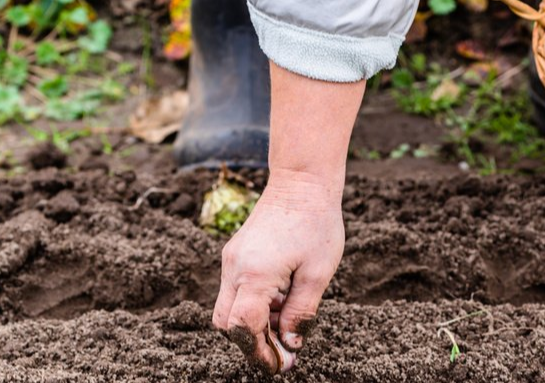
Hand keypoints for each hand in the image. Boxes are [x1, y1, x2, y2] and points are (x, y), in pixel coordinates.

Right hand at [213, 63, 362, 374]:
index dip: (259, 352)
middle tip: (282, 353)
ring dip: (252, 325)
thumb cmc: (316, 224)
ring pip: (228, 309)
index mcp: (255, 275)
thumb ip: (301, 312)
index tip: (279, 366)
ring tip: (286, 325)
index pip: (243, 328)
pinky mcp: (236, 253)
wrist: (302, 181)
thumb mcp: (318, 273)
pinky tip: (281, 302)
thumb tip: (290, 344)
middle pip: (226, 324)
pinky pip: (235, 290)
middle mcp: (235, 269)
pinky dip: (253, 305)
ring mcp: (232, 260)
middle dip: (250, 343)